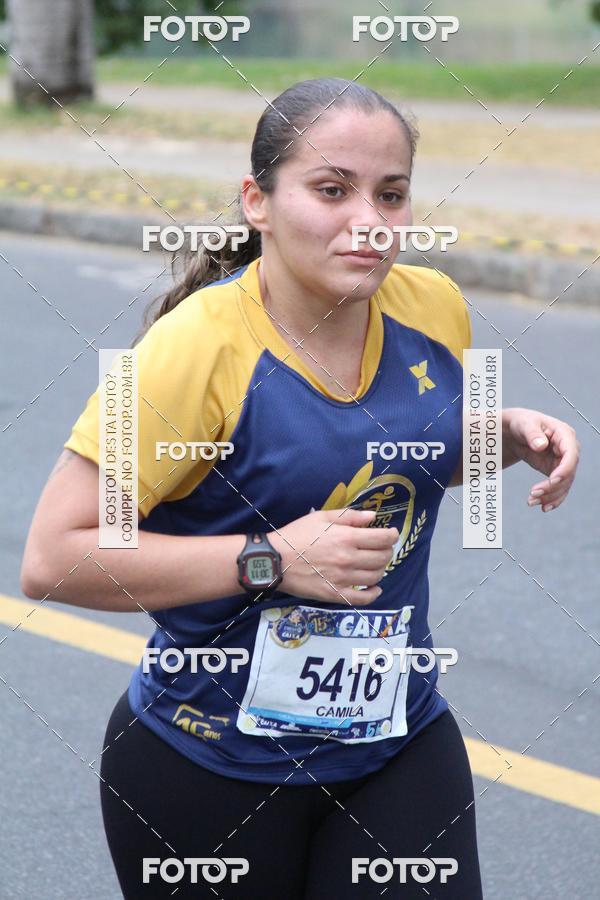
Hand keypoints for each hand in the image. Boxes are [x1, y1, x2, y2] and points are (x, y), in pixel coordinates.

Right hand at [269, 508, 399, 606]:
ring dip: (380, 570)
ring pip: (375, 577)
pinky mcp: (334, 594)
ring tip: (375, 565)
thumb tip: (372, 518)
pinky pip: (362, 598)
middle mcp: (348, 559)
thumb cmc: (296, 535)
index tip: (392, 534)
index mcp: (346, 538)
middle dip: (387, 552)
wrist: (274, 560)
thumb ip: (349, 516)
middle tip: (382, 549)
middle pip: (382, 558)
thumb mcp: (321, 517)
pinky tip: (374, 588)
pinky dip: (373, 594)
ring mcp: (342, 579)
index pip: (382, 539)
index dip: (392, 536)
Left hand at [503, 408, 579, 511]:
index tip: (552, 480)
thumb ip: (532, 434)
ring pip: (564, 484)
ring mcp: (563, 462)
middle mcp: (568, 450)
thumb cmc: (521, 423)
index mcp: (564, 434)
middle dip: (553, 486)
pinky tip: (543, 507)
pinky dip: (552, 499)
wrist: (515, 431)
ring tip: (531, 502)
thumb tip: (541, 445)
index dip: (565, 469)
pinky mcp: (556, 471)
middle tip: (533, 494)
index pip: (571, 454)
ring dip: (550, 496)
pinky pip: (559, 488)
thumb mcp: (524, 424)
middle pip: (568, 473)